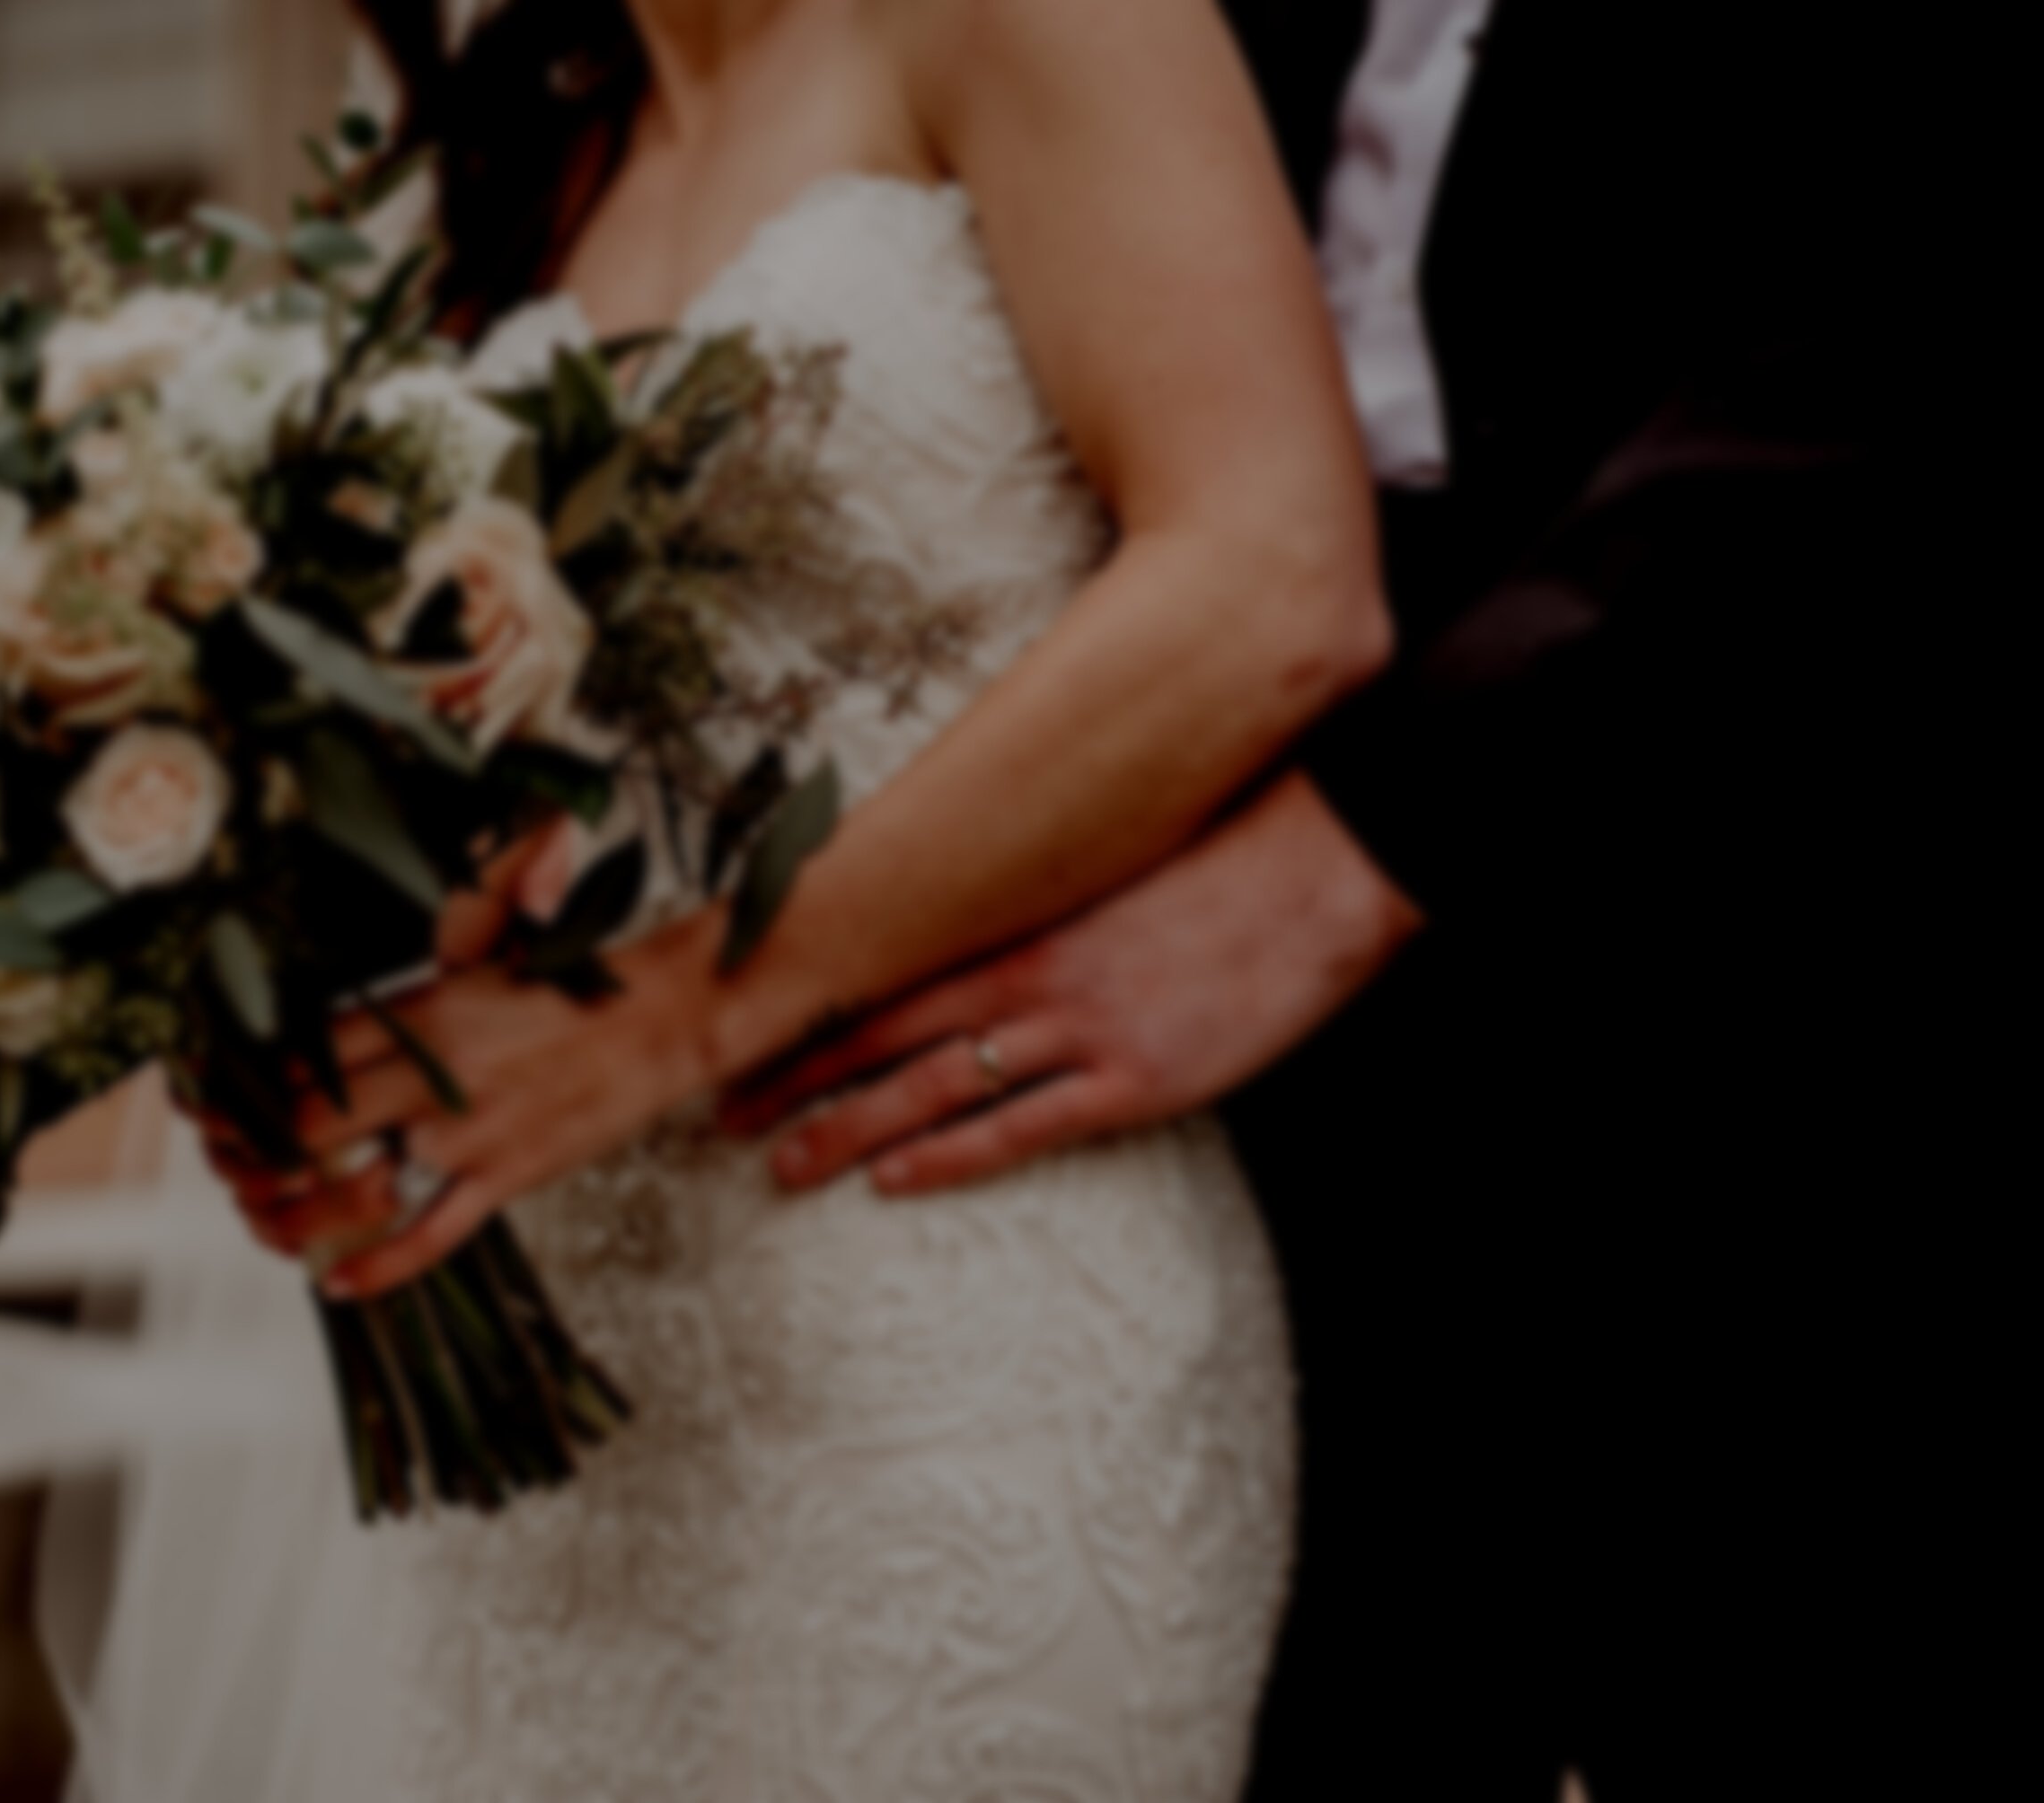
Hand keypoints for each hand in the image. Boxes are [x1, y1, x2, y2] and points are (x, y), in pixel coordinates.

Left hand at [187, 816, 585, 1261]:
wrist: (665, 1014)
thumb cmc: (574, 989)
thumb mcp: (474, 975)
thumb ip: (405, 1013)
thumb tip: (334, 1047)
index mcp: (421, 1011)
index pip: (302, 1057)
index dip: (245, 1090)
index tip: (214, 1109)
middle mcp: (436, 1073)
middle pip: (309, 1126)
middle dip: (253, 1159)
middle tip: (231, 1174)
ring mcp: (472, 1132)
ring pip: (356, 1191)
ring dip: (296, 1219)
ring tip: (269, 1229)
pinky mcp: (510, 1176)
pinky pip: (430, 1236)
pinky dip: (377, 1270)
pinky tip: (336, 1285)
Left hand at [721, 775, 1419, 1194]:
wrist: (1321, 868)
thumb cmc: (1219, 855)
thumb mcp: (1107, 864)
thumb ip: (1036, 898)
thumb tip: (971, 915)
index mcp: (1019, 911)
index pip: (885, 966)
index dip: (808, 1004)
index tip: (744, 1028)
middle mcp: (1030, 969)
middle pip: (882, 1029)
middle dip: (796, 1074)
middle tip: (722, 1113)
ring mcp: (1080, 1028)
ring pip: (931, 1086)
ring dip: (847, 1127)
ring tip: (782, 1164)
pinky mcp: (1136, 1078)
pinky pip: (1020, 1129)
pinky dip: (948, 1156)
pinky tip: (891, 1179)